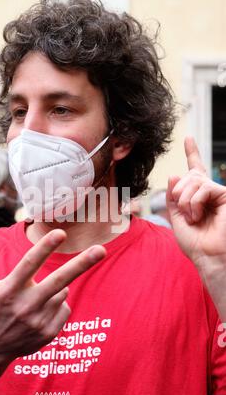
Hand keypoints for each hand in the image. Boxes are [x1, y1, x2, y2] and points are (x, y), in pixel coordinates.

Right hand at [0, 229, 105, 361]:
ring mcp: (39, 322)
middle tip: (101, 249)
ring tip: (33, 299)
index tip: (60, 232)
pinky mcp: (49, 333)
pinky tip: (39, 312)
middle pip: (59, 281)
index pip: (29, 265)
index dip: (44, 248)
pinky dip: (57, 304)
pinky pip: (65, 307)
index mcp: (8, 290)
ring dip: (54, 289)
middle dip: (81, 264)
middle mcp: (26, 306)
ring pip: (61, 292)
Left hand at [166, 137, 225, 267]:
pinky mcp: (225, 194)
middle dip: (179, 195)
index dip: (192, 152)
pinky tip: (200, 216)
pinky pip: (203, 188)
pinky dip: (195, 203)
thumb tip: (174, 174)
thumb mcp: (176, 218)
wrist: (207, 256)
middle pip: (187, 176)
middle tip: (185, 214)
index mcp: (197, 195)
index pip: (195, 169)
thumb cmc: (194, 242)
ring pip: (193, 181)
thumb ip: (173, 197)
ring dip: (186, 202)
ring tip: (194, 218)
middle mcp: (209, 191)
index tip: (188, 138)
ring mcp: (218, 192)